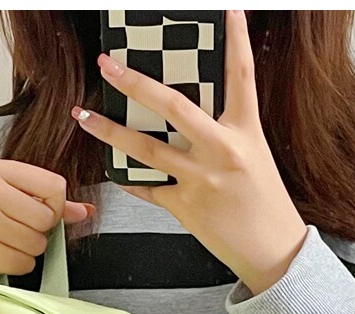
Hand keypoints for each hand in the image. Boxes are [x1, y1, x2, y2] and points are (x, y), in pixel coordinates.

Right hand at [0, 160, 93, 285]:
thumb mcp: (3, 196)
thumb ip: (45, 200)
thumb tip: (86, 211)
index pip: (54, 186)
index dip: (55, 206)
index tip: (38, 214)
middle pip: (48, 218)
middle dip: (39, 231)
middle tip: (16, 232)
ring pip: (38, 243)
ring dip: (28, 251)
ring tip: (5, 243)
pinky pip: (24, 263)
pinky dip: (17, 265)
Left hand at [73, 10, 307, 294]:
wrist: (271, 249)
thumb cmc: (264, 202)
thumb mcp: (253, 154)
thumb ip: (225, 131)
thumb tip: (191, 114)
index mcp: (245, 131)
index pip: (241, 74)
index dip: (234, 38)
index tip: (226, 10)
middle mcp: (221, 150)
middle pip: (172, 106)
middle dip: (136, 83)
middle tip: (109, 66)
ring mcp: (200, 179)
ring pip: (146, 148)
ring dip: (110, 131)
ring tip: (83, 117)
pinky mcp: (185, 207)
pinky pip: (147, 187)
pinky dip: (129, 178)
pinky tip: (113, 168)